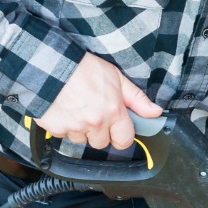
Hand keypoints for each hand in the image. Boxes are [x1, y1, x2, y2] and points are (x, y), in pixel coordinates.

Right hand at [37, 53, 161, 150]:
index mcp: (113, 112)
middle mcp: (95, 123)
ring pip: (81, 139)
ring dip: (81, 129)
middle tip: (94, 112)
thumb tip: (155, 112)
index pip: (124, 140)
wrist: (52, 64)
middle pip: (101, 143)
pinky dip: (64, 125)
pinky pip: (63, 135)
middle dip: (99, 132)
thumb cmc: (84, 68)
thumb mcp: (117, 78)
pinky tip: (64, 109)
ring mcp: (74, 128)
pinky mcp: (56, 128)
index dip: (121, 135)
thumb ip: (137, 98)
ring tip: (77, 107)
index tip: (117, 128)